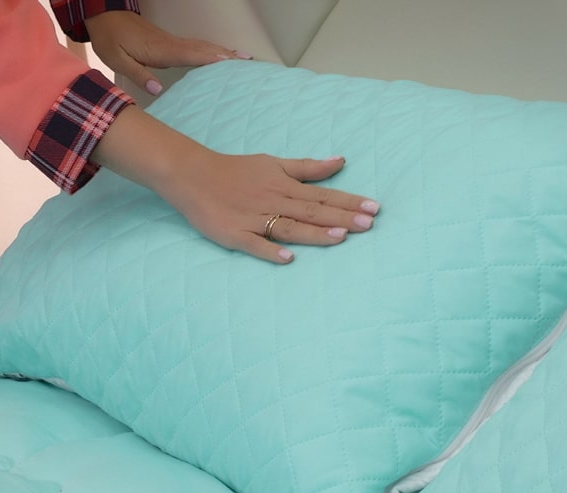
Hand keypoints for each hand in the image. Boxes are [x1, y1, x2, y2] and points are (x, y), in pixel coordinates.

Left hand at [84, 11, 249, 96]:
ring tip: (244, 59)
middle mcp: (170, 44)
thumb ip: (139, 75)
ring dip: (223, 52)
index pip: (190, 54)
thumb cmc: (109, 38)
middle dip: (226, 55)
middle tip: (248, 62)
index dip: (210, 58)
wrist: (103, 16)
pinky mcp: (170, 43)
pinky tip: (221, 55)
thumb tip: (159, 90)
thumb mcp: (116, 59)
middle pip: (203, 49)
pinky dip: (212, 51)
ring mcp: (172, 42)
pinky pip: (197, 47)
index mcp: (159, 50)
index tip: (229, 62)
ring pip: (202, 46)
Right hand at [93, 106, 379, 263]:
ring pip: (289, 227)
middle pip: (313, 212)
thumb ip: (307, 167)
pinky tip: (288, 258)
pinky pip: (254, 244)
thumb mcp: (273, 163)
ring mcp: (254, 219)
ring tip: (340, 238)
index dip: (350, 202)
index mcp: (284, 185)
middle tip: (369, 225)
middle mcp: (273, 201)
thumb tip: (340, 161)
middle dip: (342, 218)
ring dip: (314, 233)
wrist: (191, 174)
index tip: (375, 208)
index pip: (323, 196)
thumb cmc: (236, 170)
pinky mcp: (234, 234)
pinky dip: (269, 250)